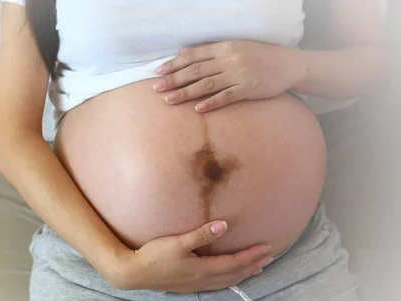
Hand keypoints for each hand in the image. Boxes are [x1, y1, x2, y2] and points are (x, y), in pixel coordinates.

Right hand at [110, 221, 272, 293]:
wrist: (134, 273)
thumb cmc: (154, 256)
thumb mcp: (177, 242)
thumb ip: (201, 234)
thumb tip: (225, 226)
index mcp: (203, 269)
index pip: (235, 263)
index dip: (252, 255)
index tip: (267, 247)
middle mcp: (203, 280)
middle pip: (235, 274)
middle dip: (253, 265)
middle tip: (270, 258)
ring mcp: (195, 285)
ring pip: (227, 281)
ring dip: (244, 274)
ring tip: (257, 269)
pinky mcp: (188, 286)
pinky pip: (217, 284)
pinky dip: (230, 280)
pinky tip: (229, 278)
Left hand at [153, 40, 304, 111]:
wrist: (289, 65)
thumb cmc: (260, 56)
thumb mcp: (235, 47)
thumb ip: (211, 50)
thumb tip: (184, 52)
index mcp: (224, 47)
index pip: (194, 56)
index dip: (175, 63)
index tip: (158, 71)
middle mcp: (229, 59)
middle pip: (196, 70)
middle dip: (174, 79)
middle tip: (156, 87)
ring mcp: (239, 74)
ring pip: (207, 84)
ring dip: (186, 92)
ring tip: (169, 100)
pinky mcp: (248, 89)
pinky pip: (226, 97)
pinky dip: (211, 103)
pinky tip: (197, 110)